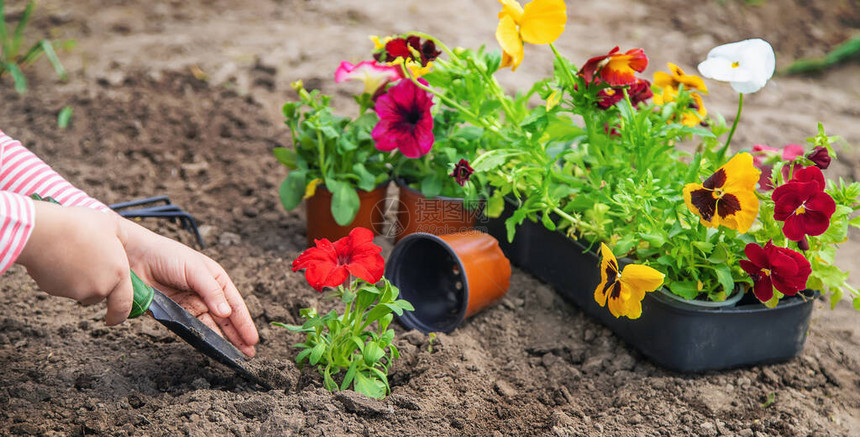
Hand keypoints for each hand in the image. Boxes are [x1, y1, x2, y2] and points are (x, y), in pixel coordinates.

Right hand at [17, 202, 133, 325]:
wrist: (44, 232)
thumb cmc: (79, 225)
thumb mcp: (111, 226)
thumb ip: (121, 239)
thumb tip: (122, 243)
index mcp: (118, 273)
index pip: (123, 304)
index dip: (119, 314)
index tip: (114, 319)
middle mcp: (99, 287)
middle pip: (99, 293)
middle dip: (95, 281)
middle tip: (86, 257)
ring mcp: (76, 291)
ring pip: (79, 290)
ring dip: (77, 277)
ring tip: (71, 252)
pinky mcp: (55, 290)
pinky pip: (60, 286)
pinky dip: (59, 276)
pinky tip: (55, 256)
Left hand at [119, 218, 258, 356]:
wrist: (135, 257)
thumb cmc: (168, 255)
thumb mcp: (195, 269)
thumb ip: (211, 291)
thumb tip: (227, 313)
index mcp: (217, 280)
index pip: (235, 304)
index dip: (244, 322)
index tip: (253, 339)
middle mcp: (207, 294)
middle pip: (226, 319)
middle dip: (238, 336)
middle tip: (249, 354)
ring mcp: (191, 304)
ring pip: (211, 326)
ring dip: (223, 340)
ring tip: (234, 356)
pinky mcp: (175, 313)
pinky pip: (192, 328)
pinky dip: (202, 338)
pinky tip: (212, 348)